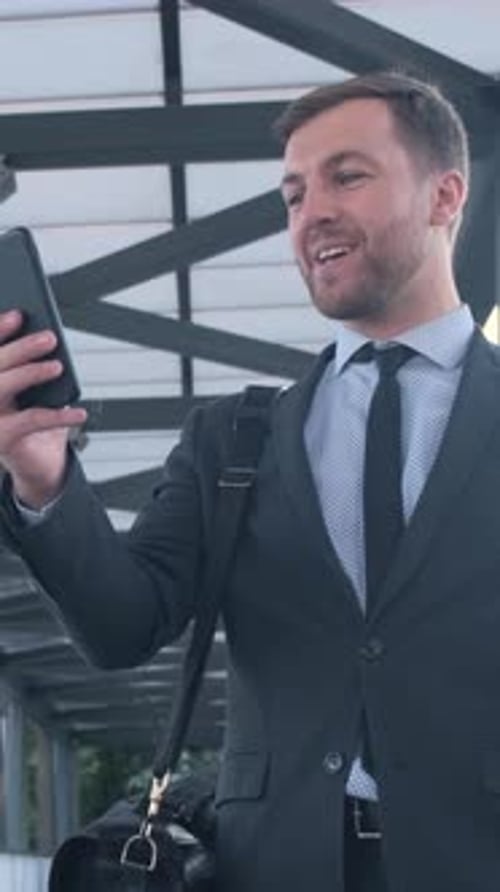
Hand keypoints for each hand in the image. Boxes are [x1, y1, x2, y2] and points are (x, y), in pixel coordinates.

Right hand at [0, 310, 86, 508]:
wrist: (38, 463)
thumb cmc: (36, 420)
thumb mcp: (37, 390)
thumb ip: (35, 367)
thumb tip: (46, 339)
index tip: (19, 314)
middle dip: (20, 348)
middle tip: (48, 337)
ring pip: (2, 388)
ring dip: (30, 373)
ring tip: (57, 366)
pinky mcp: (3, 440)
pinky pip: (31, 421)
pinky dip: (58, 415)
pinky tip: (79, 413)